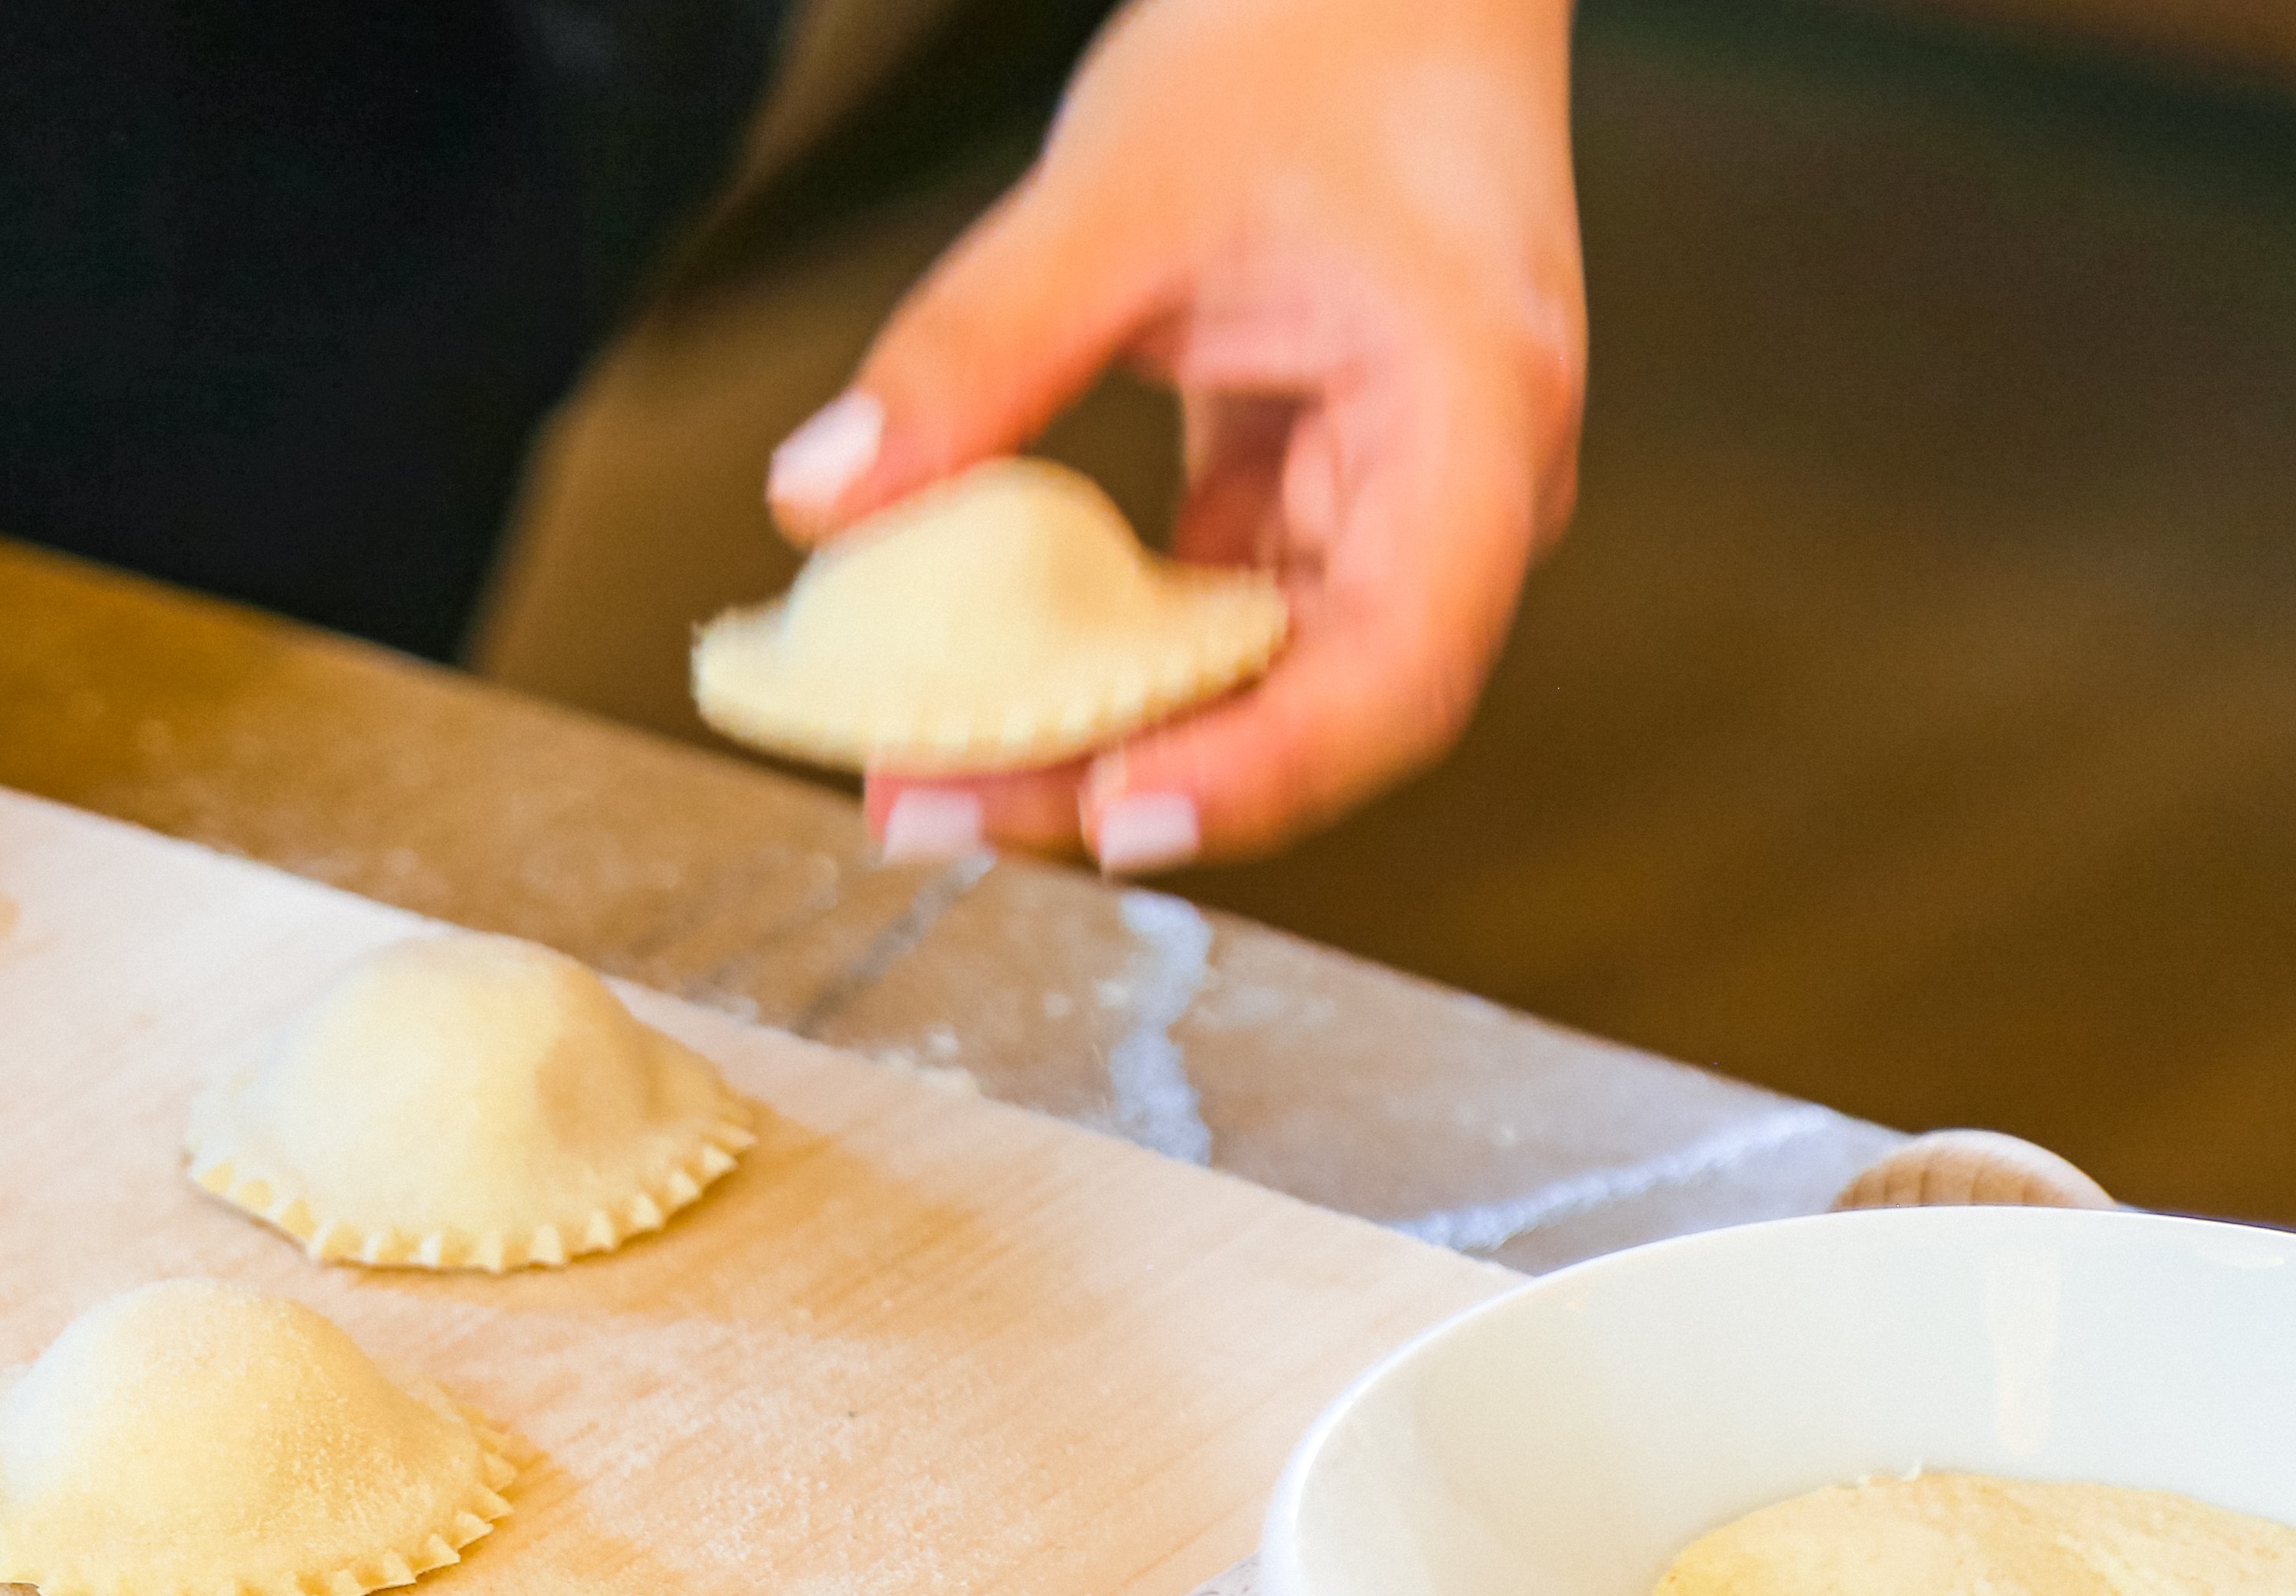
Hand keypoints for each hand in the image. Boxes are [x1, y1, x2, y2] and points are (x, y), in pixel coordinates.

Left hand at [767, 0, 1583, 870]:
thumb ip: (973, 349)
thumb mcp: (1118, 189)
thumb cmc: (1311, 35)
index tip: (1114, 818)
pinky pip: (1213, 613)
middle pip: (1316, 707)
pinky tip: (977, 682)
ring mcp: (1394, 497)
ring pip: (1255, 677)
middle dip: (1127, 779)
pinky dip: (1101, 655)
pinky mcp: (1316, 487)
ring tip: (924, 773)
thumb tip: (821, 498)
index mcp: (1474, 422)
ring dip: (1099, 733)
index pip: (1396, 666)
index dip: (1262, 771)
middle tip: (935, 811)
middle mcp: (1460, 491)